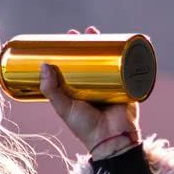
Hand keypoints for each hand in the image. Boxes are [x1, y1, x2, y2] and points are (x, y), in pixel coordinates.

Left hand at [39, 26, 140, 156]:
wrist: (112, 140)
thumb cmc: (86, 128)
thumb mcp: (64, 108)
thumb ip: (51, 90)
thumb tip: (44, 65)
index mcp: (80, 91)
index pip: (76, 66)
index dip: (71, 52)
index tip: (66, 39)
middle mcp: (97, 86)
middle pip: (93, 59)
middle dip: (88, 44)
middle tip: (81, 33)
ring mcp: (113, 85)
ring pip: (110, 60)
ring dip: (106, 44)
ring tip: (97, 33)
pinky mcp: (129, 86)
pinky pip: (130, 67)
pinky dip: (130, 54)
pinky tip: (126, 40)